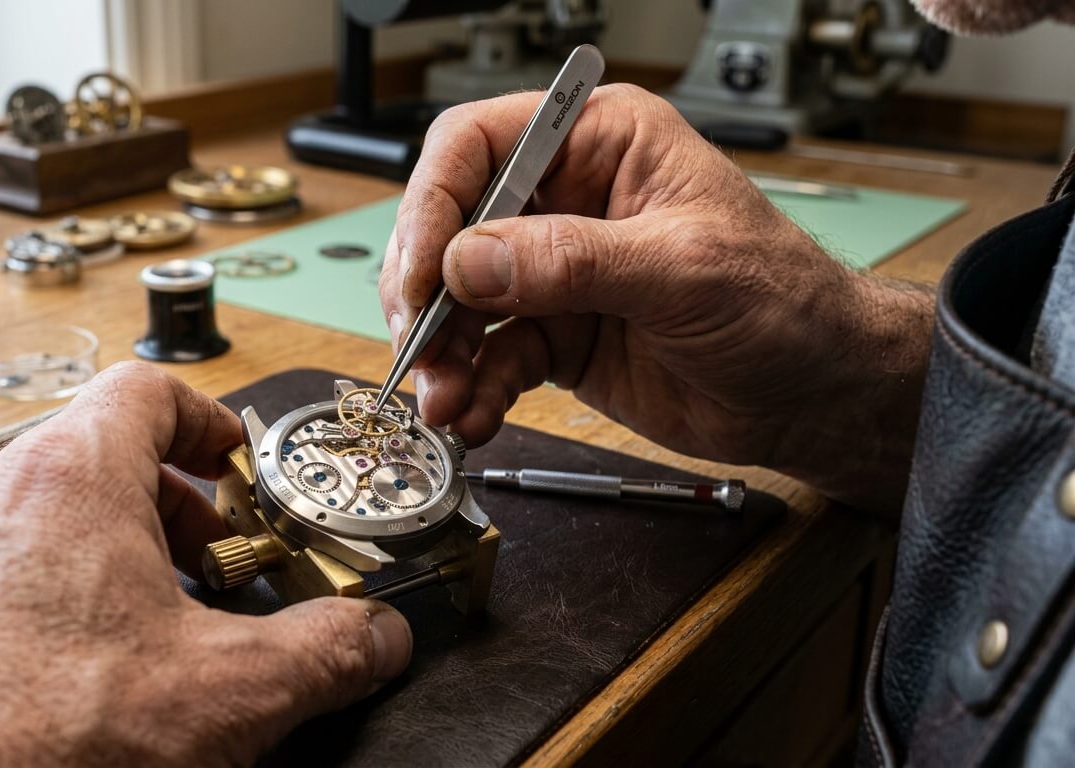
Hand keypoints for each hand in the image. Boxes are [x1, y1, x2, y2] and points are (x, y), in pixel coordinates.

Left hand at [0, 363, 412, 766]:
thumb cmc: (50, 746)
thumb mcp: (230, 692)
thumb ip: (326, 650)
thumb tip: (378, 637)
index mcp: (67, 480)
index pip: (146, 392)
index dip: (208, 419)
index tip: (238, 461)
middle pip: (95, 455)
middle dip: (171, 504)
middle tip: (213, 562)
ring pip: (41, 517)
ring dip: (110, 552)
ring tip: (152, 625)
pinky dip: (49, 598)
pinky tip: (80, 675)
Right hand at [381, 85, 932, 510]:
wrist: (812, 393)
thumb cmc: (782, 302)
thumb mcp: (683, 269)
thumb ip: (573, 261)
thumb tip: (470, 259)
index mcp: (599, 144)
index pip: (479, 144)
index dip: (436, 202)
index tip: (423, 272)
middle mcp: (564, 201)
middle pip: (451, 227)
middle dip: (425, 293)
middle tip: (422, 347)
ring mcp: (553, 273)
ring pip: (458, 302)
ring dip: (441, 354)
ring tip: (443, 400)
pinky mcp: (552, 335)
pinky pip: (488, 359)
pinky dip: (472, 391)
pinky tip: (473, 417)